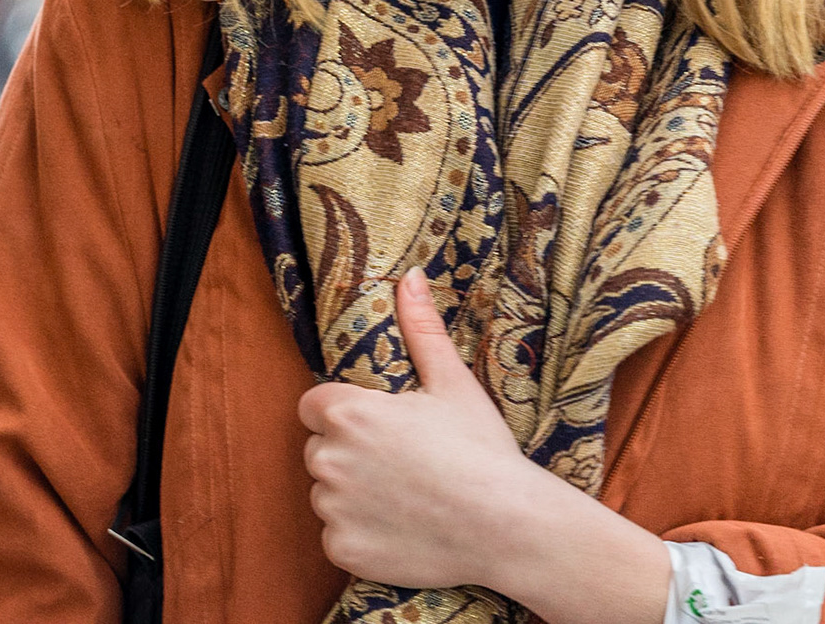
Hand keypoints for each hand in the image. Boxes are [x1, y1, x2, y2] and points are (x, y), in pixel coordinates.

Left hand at [297, 267, 538, 588]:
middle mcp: (329, 458)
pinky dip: (360, 536)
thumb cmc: (482, 451)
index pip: (314, 406)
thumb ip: (421, 330)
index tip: (379, 428)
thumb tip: (410, 277)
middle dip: (348, 454)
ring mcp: (333, 507)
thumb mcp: (452, 383)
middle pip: (319, 449)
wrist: (511, 526)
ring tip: (407, 497)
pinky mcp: (342, 549)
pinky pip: (337, 536)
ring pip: (327, 494)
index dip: (343, 414)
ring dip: (352, 495)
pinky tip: (402, 530)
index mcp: (347, 412)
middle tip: (401, 464)